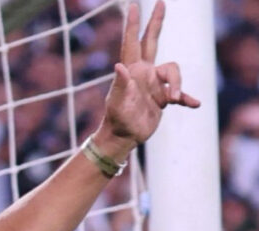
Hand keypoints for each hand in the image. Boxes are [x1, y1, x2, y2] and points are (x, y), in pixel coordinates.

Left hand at [97, 1, 200, 153]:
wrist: (124, 137)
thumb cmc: (117, 120)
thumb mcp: (118, 103)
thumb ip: (121, 85)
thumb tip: (119, 66)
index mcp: (131, 70)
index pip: (132, 42)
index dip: (133, 24)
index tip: (134, 5)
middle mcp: (144, 73)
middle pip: (152, 41)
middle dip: (156, 22)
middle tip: (160, 3)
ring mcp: (154, 84)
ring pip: (174, 72)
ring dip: (178, 84)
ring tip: (174, 99)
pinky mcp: (163, 97)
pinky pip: (181, 94)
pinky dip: (188, 98)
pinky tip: (194, 103)